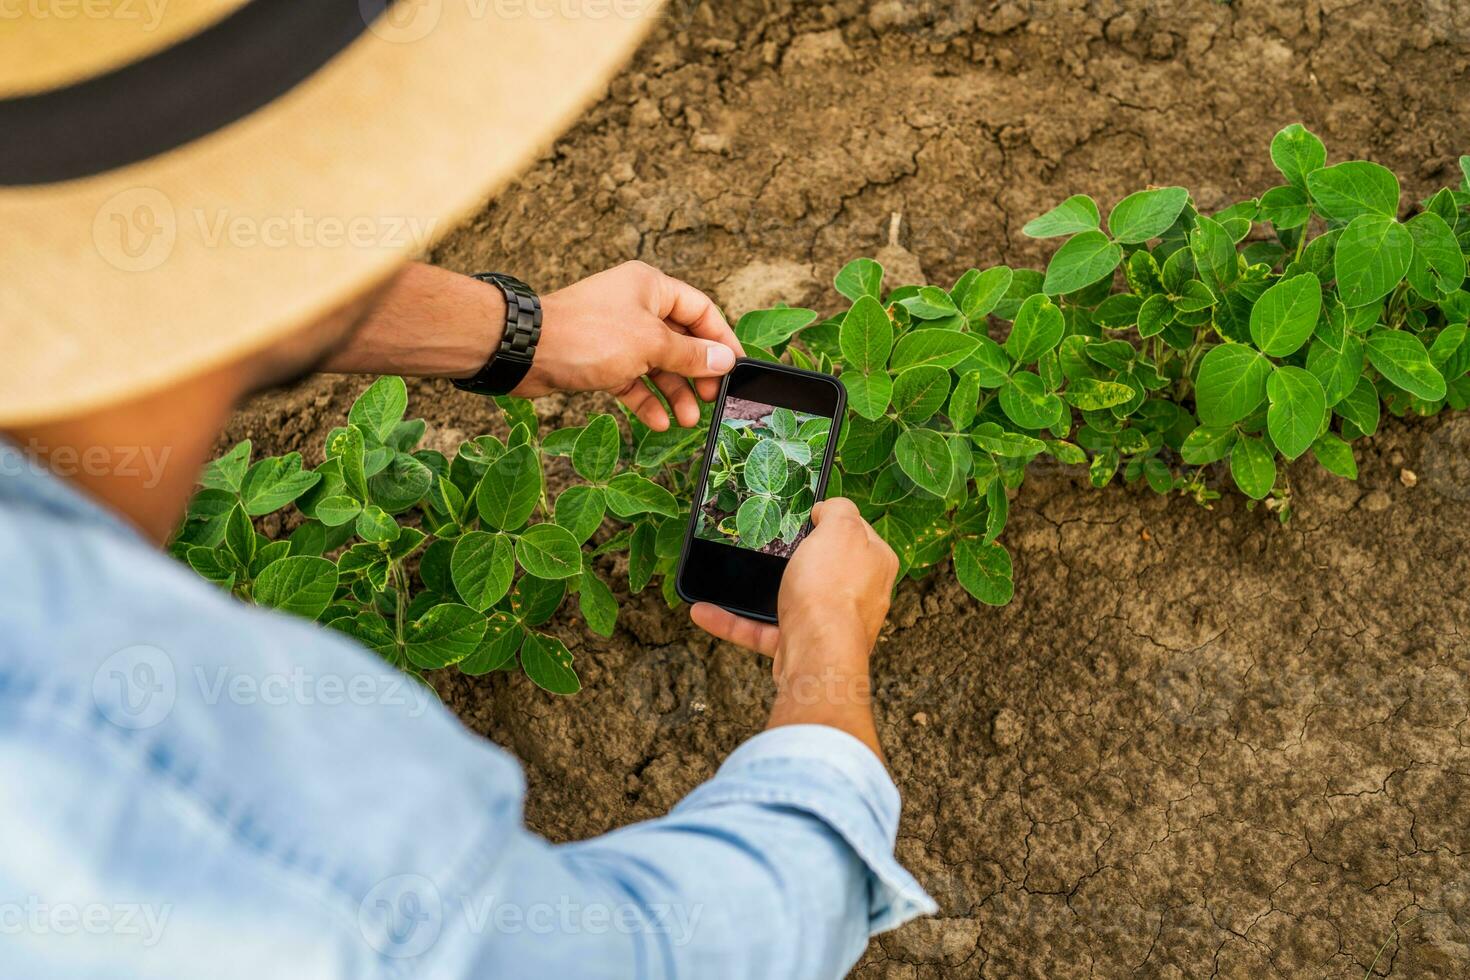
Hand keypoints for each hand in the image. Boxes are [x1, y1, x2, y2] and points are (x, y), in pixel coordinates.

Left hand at [515, 261, 743, 429]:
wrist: (526, 351)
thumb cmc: (588, 335)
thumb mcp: (650, 345)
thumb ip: (690, 355)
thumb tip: (724, 360)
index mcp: (651, 287)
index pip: (701, 310)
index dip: (721, 340)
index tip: (737, 368)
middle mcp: (635, 306)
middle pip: (680, 341)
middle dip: (697, 373)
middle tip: (711, 400)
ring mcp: (617, 334)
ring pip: (657, 365)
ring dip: (674, 393)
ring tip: (687, 421)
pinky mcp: (600, 359)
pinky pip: (632, 380)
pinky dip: (645, 399)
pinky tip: (657, 422)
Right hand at [690, 499, 897, 760]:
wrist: (817, 654)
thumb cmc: (832, 589)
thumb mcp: (841, 528)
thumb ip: (839, 510)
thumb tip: (828, 510)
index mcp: (875, 563)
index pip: (856, 534)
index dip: (830, 522)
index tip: (803, 518)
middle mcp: (858, 596)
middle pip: (823, 567)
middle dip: (792, 558)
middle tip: (765, 544)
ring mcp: (830, 624)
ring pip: (788, 599)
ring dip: (755, 591)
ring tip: (727, 576)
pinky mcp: (800, 647)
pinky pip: (763, 630)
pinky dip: (734, 621)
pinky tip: (705, 611)